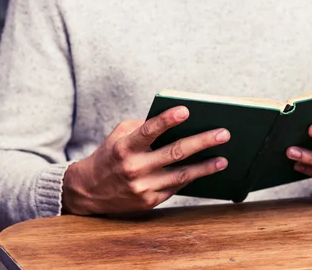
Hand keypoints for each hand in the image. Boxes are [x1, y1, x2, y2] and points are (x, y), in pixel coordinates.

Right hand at [62, 106, 229, 214]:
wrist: (88, 191)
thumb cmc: (111, 155)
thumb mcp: (120, 135)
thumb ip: (144, 127)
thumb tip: (178, 123)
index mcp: (124, 147)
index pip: (148, 131)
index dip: (167, 120)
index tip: (186, 110)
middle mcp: (133, 168)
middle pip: (174, 153)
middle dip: (201, 142)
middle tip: (224, 133)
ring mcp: (142, 187)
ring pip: (180, 175)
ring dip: (205, 167)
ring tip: (223, 159)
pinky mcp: (149, 202)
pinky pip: (176, 187)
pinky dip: (192, 177)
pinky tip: (207, 170)